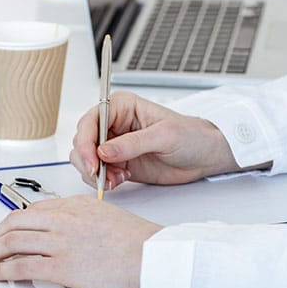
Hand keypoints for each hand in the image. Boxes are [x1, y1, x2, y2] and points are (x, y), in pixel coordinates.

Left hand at [0, 197, 158, 287]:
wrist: (153, 257)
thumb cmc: (138, 242)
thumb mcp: (106, 217)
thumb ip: (80, 220)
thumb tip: (61, 234)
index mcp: (75, 204)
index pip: (33, 210)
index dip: (12, 223)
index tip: (5, 233)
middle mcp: (63, 219)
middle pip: (15, 223)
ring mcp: (60, 242)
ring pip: (12, 242)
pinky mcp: (61, 266)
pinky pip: (20, 266)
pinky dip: (1, 270)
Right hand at [70, 91, 237, 190]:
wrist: (204, 156)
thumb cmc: (190, 136)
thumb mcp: (164, 135)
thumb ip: (132, 144)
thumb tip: (104, 151)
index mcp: (121, 106)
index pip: (90, 121)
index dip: (85, 142)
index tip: (92, 162)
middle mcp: (114, 124)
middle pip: (82, 140)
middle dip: (88, 160)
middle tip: (101, 175)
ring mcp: (115, 145)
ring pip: (86, 158)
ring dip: (95, 173)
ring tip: (115, 179)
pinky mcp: (118, 163)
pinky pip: (98, 172)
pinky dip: (102, 180)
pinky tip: (119, 180)